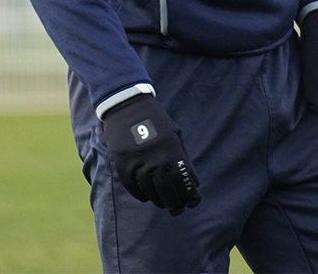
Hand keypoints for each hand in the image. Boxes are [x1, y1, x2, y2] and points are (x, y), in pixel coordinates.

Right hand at [101, 94, 201, 214]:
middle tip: (178, 209)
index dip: (190, 197)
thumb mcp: (176, 136)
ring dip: (159, 201)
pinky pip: (134, 190)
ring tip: (164, 202)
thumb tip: (195, 183)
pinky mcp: (123, 168)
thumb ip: (185, 160)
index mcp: (171, 154)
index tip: (193, 202)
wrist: (127, 108)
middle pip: (167, 194)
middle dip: (175, 204)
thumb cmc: (156, 121)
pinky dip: (142, 196)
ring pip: (150, 194)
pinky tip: (148, 196)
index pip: (183, 185)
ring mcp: (137, 167)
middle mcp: (155, 163)